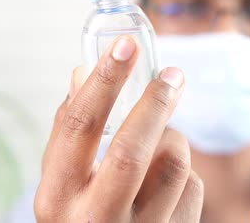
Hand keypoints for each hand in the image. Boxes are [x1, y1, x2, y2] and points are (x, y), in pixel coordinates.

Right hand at [34, 36, 203, 222]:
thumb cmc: (81, 214)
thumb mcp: (63, 181)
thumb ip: (70, 132)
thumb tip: (81, 72)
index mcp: (57, 196)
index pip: (79, 127)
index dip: (104, 80)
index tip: (126, 45)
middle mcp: (92, 220)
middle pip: (131, 149)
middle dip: (154, 103)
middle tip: (172, 75)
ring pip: (173, 165)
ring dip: (173, 141)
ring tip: (162, 142)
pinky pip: (192, 187)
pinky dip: (184, 173)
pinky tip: (167, 185)